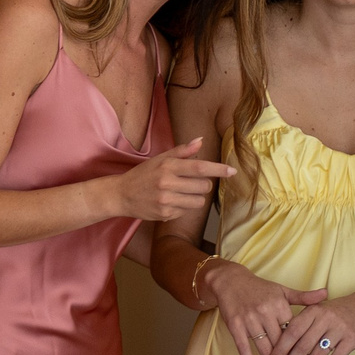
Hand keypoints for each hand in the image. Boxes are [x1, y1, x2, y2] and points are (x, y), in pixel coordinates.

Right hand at [109, 138, 235, 223]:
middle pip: (204, 186)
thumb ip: (182, 151)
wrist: (121, 195)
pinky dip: (183, 207)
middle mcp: (167, 183)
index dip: (218, 169)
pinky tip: (171, 202)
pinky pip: (187, 211)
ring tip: (181, 193)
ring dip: (195, 197)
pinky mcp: (165, 214)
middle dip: (202, 184)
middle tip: (189, 182)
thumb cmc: (143, 174)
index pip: (199, 167)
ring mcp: (166, 201)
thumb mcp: (160, 159)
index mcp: (168, 167)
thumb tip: (200, 140)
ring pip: (198, 201)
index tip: (232, 171)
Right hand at [205, 260, 327, 354]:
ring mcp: (249, 320)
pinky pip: (244, 348)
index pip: (294, 332)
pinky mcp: (235, 326)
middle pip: (281, 343)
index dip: (302, 349)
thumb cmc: (260, 288)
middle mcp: (265, 313)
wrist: (231, 281)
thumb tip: (326, 294)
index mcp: (279, 306)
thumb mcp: (283, 290)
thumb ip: (304, 297)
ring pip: (264, 348)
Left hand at [265, 289, 354, 354]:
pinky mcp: (352, 340)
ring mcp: (339, 329)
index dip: (280, 348)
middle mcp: (325, 319)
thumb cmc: (334, 313)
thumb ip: (300, 325)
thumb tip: (281, 349)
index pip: (291, 332)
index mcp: (312, 311)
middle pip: (302, 346)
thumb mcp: (316, 311)